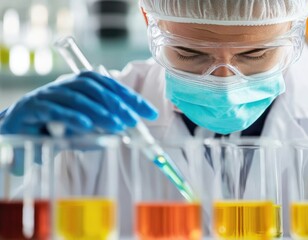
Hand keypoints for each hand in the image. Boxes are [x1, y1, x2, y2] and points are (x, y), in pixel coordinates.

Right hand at [0, 71, 157, 134]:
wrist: (15, 132)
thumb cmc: (54, 129)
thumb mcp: (84, 130)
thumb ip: (102, 130)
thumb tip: (125, 134)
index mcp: (81, 86)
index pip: (110, 86)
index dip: (131, 97)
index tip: (150, 112)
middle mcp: (65, 85)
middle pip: (96, 88)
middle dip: (118, 103)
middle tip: (134, 120)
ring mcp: (48, 94)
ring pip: (77, 98)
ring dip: (100, 112)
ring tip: (118, 125)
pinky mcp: (32, 108)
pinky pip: (55, 110)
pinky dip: (72, 117)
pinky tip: (88, 126)